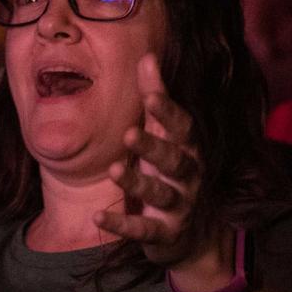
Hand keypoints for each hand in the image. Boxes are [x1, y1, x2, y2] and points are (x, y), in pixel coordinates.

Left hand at [94, 54, 208, 269]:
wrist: (194, 236)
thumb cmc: (172, 172)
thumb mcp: (165, 135)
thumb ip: (156, 97)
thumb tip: (147, 55)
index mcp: (187, 149)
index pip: (182, 128)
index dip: (168, 113)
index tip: (152, 97)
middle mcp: (188, 176)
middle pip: (175, 160)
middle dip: (154, 148)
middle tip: (129, 134)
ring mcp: (179, 206)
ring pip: (160, 193)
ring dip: (137, 183)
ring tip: (114, 171)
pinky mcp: (164, 233)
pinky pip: (143, 229)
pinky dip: (122, 224)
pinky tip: (97, 217)